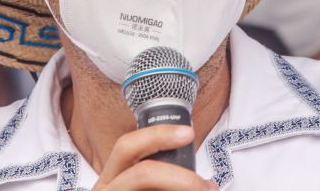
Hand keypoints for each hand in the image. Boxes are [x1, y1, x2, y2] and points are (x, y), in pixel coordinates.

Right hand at [93, 125, 217, 189]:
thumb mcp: (138, 185)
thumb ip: (165, 180)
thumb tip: (209, 185)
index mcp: (110, 178)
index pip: (127, 146)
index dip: (158, 135)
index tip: (188, 134)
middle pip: (143, 173)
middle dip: (180, 177)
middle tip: (205, 187)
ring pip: (145, 185)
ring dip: (184, 188)